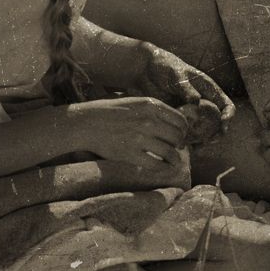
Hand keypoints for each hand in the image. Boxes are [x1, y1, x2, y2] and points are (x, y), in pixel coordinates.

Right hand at [66, 96, 189, 171]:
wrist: (86, 123)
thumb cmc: (109, 112)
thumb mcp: (134, 102)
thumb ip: (152, 110)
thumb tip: (171, 123)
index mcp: (150, 105)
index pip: (180, 120)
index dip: (183, 130)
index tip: (180, 136)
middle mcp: (148, 120)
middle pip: (177, 137)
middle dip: (180, 145)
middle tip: (176, 149)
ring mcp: (140, 138)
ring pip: (169, 152)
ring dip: (175, 159)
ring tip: (173, 162)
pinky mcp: (131, 154)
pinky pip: (155, 164)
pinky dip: (164, 168)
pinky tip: (164, 169)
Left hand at [125, 43, 233, 144]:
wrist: (145, 71)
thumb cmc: (164, 67)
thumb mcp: (175, 74)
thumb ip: (186, 88)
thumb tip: (197, 102)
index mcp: (209, 90)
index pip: (226, 106)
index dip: (228, 117)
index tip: (223, 125)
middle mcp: (203, 104)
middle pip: (217, 124)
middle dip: (216, 135)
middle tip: (208, 142)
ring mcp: (191, 113)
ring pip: (203, 132)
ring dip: (202, 142)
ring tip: (195, 148)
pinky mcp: (179, 120)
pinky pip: (187, 134)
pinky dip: (186, 141)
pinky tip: (180, 145)